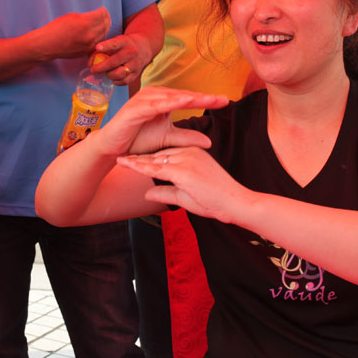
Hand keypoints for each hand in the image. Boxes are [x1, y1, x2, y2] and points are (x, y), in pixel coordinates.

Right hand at [37, 7, 110, 59]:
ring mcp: (89, 45)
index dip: (103, 11)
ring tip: (102, 23)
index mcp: (85, 23)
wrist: (47, 44)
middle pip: (106, 24)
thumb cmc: (56, 28)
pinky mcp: (87, 51)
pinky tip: (97, 32)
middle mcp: (89, 35)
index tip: (102, 9)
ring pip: (104, 34)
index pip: (103, 15)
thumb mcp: (72, 17)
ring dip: (104, 27)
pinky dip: (99, 36)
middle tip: (104, 15)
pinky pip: (98, 42)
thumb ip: (87, 16)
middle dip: (106, 18)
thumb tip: (97, 16)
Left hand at [91, 32, 150, 85]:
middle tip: (93, 70)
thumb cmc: (122, 46)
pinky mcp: (136, 73)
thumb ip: (102, 50)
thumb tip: (90, 63)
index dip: (106, 46)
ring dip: (109, 75)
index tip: (98, 48)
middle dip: (101, 68)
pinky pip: (124, 81)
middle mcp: (131, 52)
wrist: (143, 48)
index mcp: (124, 42)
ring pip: (119, 74)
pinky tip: (113, 77)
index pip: (114, 44)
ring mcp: (135, 64)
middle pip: (114, 62)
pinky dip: (116, 81)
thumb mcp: (115, 41)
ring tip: (107, 72)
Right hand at [93, 86, 226, 156]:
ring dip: (191, 98)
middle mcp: (154, 95)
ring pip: (172, 97)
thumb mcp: (167, 139)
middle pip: (183, 95)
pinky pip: (156, 104)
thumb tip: (209, 141)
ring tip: (209, 100)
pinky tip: (185, 101)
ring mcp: (143, 99)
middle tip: (224, 99)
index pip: (188, 98)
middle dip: (203, 97)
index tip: (225, 101)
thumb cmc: (138, 140)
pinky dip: (171, 102)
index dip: (206, 100)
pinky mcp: (135, 108)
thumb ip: (186, 138)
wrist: (114, 148)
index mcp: (162, 99)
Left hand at [117, 146, 250, 223]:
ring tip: (119, 161)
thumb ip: (166, 193)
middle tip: (120, 158)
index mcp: (193, 154)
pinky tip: (128, 164)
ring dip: (137, 161)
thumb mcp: (186, 197)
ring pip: (155, 160)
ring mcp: (187, 159)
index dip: (147, 158)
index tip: (132, 159)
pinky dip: (141, 166)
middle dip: (138, 158)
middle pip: (158, 155)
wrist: (238, 204)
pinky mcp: (184, 169)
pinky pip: (157, 168)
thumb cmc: (217, 201)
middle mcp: (189, 153)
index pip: (165, 155)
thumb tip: (147, 194)